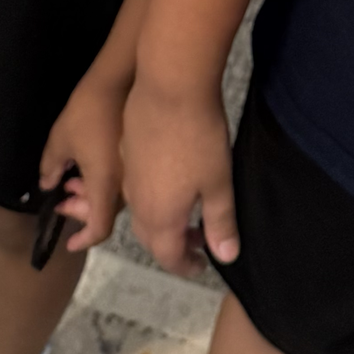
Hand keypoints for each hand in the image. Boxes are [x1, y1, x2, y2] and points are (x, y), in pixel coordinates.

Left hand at [39, 75, 126, 253]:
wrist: (122, 78)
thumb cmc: (88, 112)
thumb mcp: (60, 140)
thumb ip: (51, 168)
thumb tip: (49, 184)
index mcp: (106, 185)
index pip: (99, 228)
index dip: (84, 239)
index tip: (69, 241)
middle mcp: (124, 184)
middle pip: (105, 214)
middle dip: (80, 213)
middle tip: (62, 201)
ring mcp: (135, 171)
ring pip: (113, 198)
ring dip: (90, 197)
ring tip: (71, 181)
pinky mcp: (139, 156)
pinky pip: (120, 182)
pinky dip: (101, 183)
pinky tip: (88, 165)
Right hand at [122, 75, 235, 278]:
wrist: (169, 87)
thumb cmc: (199, 138)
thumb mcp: (219, 183)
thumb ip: (220, 223)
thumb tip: (226, 257)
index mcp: (160, 217)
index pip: (169, 257)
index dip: (186, 266)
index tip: (202, 265)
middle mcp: (137, 203)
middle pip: (151, 239)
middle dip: (173, 246)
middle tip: (199, 240)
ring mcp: (129, 178)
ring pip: (141, 214)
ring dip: (163, 222)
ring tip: (188, 211)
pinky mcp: (127, 154)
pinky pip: (136, 190)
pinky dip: (153, 198)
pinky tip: (172, 180)